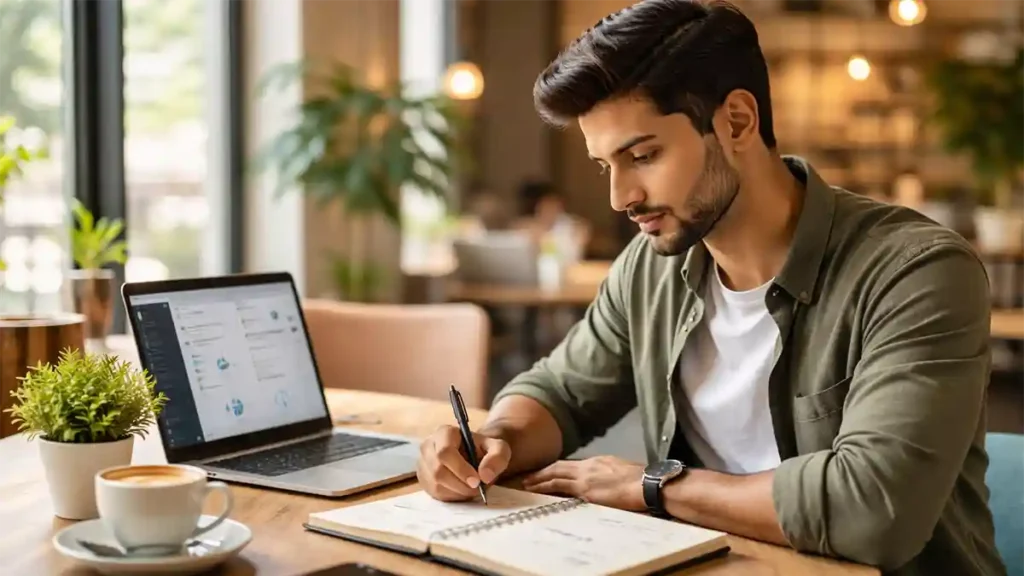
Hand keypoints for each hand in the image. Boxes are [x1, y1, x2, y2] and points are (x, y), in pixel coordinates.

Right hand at [417, 425, 510, 501]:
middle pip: (438, 470)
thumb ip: (497, 458)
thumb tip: (485, 475)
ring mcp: (423, 463)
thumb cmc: (484, 450)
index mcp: (444, 432)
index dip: (460, 469)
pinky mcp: (423, 479)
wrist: (475, 456)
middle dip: (460, 484)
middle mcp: (428, 446)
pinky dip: (452, 496)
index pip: (445, 452)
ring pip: (436, 484)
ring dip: (458, 491)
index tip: (476, 481)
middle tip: (477, 488)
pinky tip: (462, 490)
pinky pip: (435, 493)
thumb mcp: (499, 449)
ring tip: (472, 488)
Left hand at [522, 455, 645, 510]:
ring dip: (539, 479)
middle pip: (559, 467)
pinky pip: (560, 487)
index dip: (556, 469)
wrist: (648, 484)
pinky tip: (537, 491)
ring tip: (526, 483)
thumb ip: (608, 476)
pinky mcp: (585, 490)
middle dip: (542, 471)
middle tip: (527, 476)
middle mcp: (588, 466)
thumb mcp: (622, 472)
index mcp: (598, 462)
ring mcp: (585, 477)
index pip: (571, 465)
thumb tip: (605, 483)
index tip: (546, 472)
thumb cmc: (642, 481)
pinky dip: (546, 488)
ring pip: (555, 475)